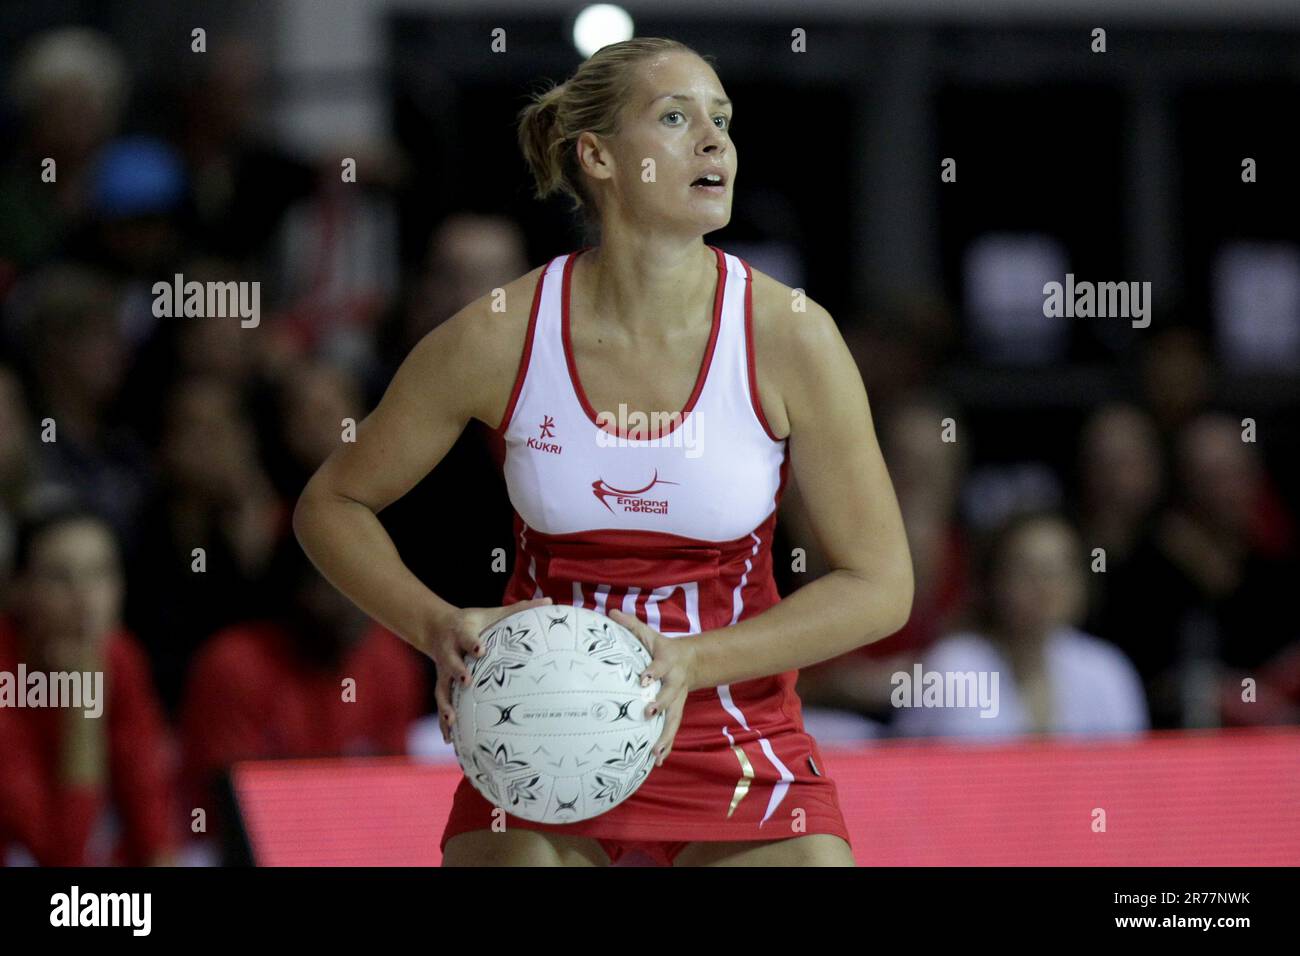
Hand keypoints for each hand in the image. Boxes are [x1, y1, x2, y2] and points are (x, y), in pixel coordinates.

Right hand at [430, 597, 552, 742]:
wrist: (437, 628)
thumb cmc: (474, 622)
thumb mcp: (493, 612)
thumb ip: (520, 609)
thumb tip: (550, 601)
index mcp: (461, 632)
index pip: (466, 637)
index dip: (472, 643)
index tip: (480, 650)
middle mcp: (448, 652)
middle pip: (450, 663)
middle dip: (457, 672)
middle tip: (467, 681)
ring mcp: (442, 672)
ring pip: (441, 689)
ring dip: (445, 706)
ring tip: (452, 721)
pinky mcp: (441, 685)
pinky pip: (442, 705)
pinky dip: (443, 723)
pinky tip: (450, 740)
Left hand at [607, 608, 696, 766]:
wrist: (691, 661)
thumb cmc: (662, 647)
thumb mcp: (649, 634)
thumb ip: (630, 625)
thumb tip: (609, 611)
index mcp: (667, 662)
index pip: (659, 666)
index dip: (653, 671)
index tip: (643, 678)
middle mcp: (674, 683)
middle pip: (669, 696)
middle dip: (660, 705)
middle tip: (647, 713)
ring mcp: (677, 701)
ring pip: (673, 720)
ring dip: (665, 737)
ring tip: (655, 753)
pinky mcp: (676, 713)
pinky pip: (671, 731)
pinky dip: (666, 747)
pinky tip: (658, 761)